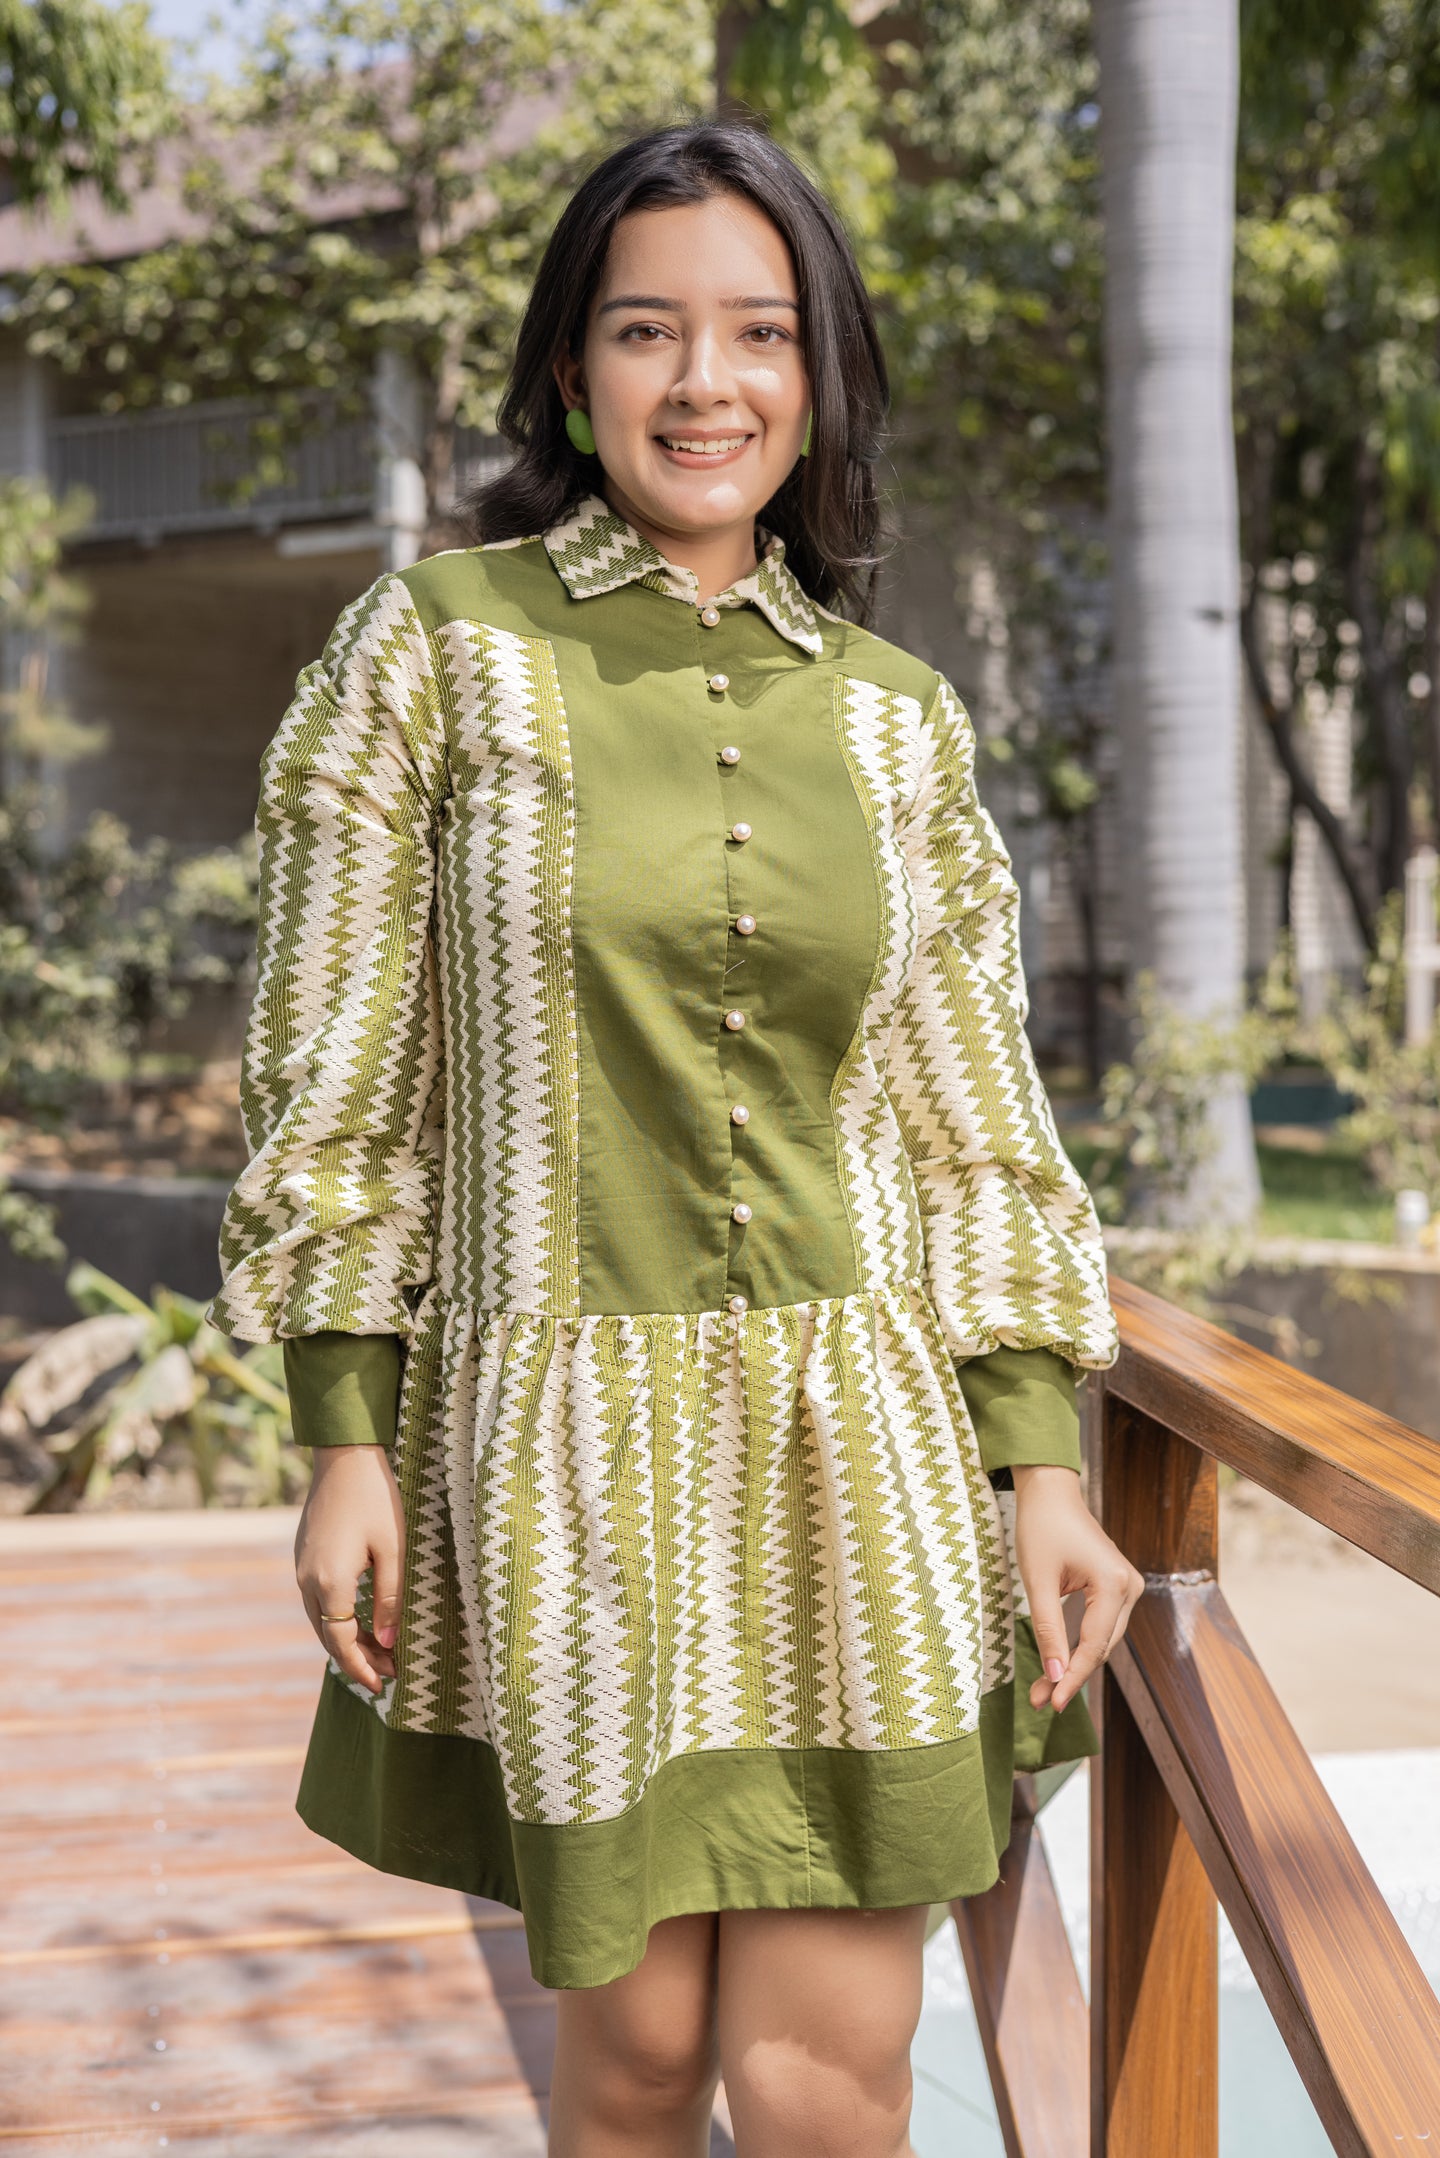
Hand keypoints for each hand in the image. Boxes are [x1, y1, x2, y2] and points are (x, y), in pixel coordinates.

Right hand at [294, 1446, 405, 1696]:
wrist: (344, 1456)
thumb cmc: (376, 1498)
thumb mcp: (394, 1549)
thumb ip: (391, 1598)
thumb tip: (387, 1644)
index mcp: (330, 1581)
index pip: (341, 1642)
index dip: (361, 1668)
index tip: (384, 1685)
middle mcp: (307, 1580)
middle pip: (328, 1637)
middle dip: (357, 1660)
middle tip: (390, 1673)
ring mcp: (301, 1568)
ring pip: (320, 1621)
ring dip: (347, 1641)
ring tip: (380, 1653)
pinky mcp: (303, 1557)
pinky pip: (317, 1601)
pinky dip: (337, 1620)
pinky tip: (360, 1623)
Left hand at [1011, 1463, 1144, 1713]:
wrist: (1050, 1491)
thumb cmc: (1041, 1528)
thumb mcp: (1038, 1582)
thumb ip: (1048, 1630)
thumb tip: (1054, 1675)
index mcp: (1114, 1584)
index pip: (1094, 1645)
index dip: (1072, 1677)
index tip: (1051, 1703)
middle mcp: (1129, 1587)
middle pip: (1102, 1647)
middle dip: (1070, 1675)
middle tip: (1040, 1701)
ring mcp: (1126, 1587)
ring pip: (1102, 1640)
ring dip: (1074, 1664)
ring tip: (1043, 1690)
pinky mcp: (1115, 1587)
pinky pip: (1100, 1625)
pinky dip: (1078, 1645)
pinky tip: (1057, 1665)